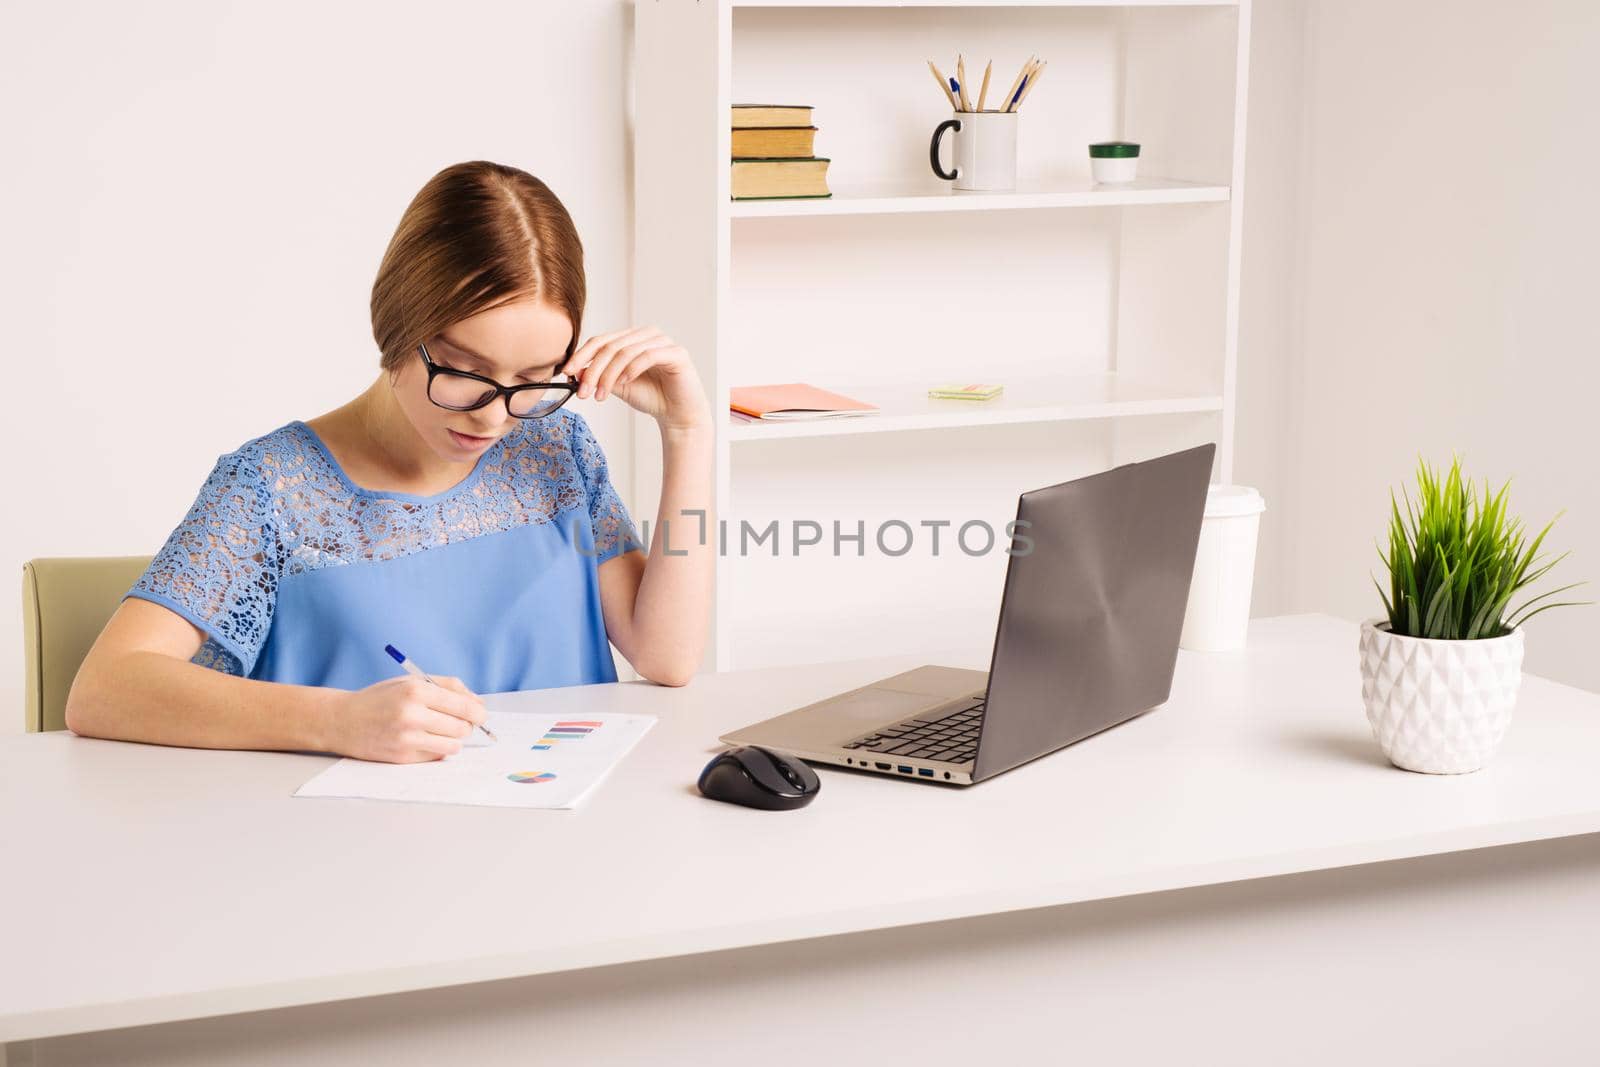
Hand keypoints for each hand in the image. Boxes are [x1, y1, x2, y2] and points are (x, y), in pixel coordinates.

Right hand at [332, 675, 487, 763]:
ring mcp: (407, 739)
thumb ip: (447, 686)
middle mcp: (412, 715)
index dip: (479, 712)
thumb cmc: (380, 699)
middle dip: (466, 726)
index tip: (481, 715)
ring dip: (453, 739)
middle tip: (458, 722)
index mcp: (417, 691)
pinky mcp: (403, 757)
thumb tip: (478, 702)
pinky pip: (437, 756)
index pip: (465, 706)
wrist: (343, 721)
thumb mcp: (411, 681)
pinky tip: (425, 739)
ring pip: (454, 745)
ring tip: (440, 731)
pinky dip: (438, 748)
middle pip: (463, 728)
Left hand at [564, 326, 710, 431]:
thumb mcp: (617, 386)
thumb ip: (599, 375)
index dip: (582, 355)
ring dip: (609, 375)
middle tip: (583, 391)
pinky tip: (623, 384)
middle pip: (611, 346)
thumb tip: (573, 370)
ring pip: (626, 352)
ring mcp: (663, 342)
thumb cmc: (651, 397)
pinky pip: (648, 356)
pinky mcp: (677, 353)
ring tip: (600, 396)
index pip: (602, 340)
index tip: (566, 372)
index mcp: (632, 338)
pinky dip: (631, 370)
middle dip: (593, 370)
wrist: (678, 415)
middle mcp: (647, 334)